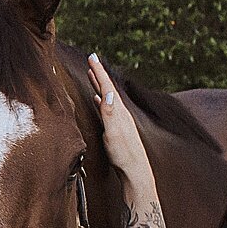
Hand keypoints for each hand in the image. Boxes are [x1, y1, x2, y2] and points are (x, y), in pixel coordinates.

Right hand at [87, 53, 152, 185]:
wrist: (135, 171)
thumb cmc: (124, 154)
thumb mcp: (114, 133)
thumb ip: (109, 113)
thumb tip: (106, 93)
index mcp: (119, 111)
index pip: (107, 86)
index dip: (98, 71)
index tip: (91, 56)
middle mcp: (120, 112)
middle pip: (108, 88)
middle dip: (98, 73)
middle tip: (91, 59)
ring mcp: (119, 119)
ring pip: (107, 96)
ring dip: (99, 84)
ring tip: (92, 75)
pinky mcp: (117, 127)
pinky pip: (106, 107)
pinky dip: (101, 99)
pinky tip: (98, 99)